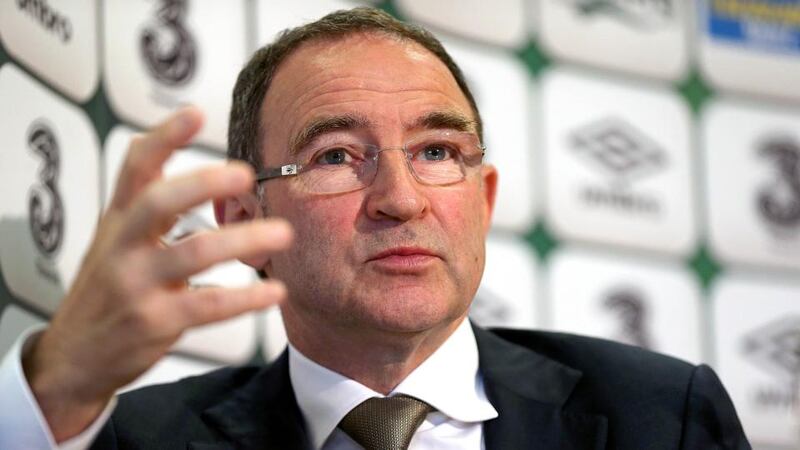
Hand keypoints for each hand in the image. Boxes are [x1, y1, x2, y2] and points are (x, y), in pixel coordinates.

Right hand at [21, 107, 292, 441]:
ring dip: (243, 240)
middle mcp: (122, 246)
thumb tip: (177, 155)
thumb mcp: (116, 240)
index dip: (164, 138)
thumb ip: (146, 204)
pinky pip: (209, 304)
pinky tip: (275, 292)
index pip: (134, 167)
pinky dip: (246, 298)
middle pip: (158, 201)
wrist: (75, 355)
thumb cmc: (108, 289)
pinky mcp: (154, 321)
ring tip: (282, 233)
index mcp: (118, 219)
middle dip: (201, 183)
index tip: (195, 113)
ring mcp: (136, 284)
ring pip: (194, 253)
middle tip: (244, 173)